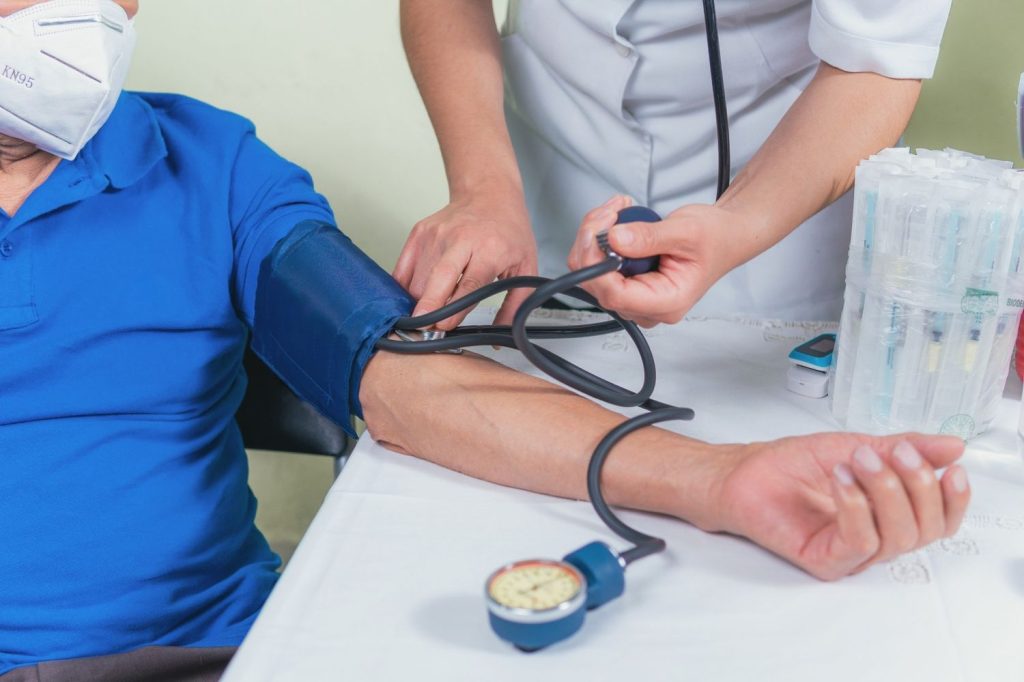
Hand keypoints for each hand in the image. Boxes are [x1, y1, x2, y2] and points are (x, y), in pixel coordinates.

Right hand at [393, 185, 537, 330]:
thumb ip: (515, 302)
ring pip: (418, 277)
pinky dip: (404, 287)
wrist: (489, 193)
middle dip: (428, 307)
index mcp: (489, 248)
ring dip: (417, 301)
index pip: (469, 284)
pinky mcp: (420, 232)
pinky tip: (411, 299)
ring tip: (422, 318)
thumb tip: (500, 334)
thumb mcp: (525, 265)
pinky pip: (405, 266)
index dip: (454, 308)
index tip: (444, 327)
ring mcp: (436, 234)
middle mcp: (460, 239)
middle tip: (423, 329)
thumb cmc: (508, 230)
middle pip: (438, 278)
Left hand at [567, 196, 747, 326]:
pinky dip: (599, 239)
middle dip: (593, 243)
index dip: (597, 265)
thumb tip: (615, 239)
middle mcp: (648, 305)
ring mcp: (636, 296)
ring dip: (594, 237)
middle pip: (597, 285)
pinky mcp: (627, 283)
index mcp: (667, 302)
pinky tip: (614, 221)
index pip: (615, 295)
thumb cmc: (715, 238)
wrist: (725, 236)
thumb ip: (649, 237)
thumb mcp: (685, 231)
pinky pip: (598, 266)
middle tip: (609, 212)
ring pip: (591, 274)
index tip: (598, 233)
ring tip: (615, 211)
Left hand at [707, 433, 969, 580]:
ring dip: (884, 490)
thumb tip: (952, 446)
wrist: (745, 473)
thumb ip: (905, 448)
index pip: (939, 521)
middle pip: (925, 531)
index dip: (953, 499)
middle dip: (917, 486)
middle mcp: (875, 538)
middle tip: (892, 452)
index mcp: (888, 514)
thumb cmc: (792, 464)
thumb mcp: (857, 445)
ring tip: (857, 460)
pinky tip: (841, 479)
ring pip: (897, 537)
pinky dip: (856, 506)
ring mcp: (851, 554)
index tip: (951, 469)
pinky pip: (860, 543)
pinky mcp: (826, 561)